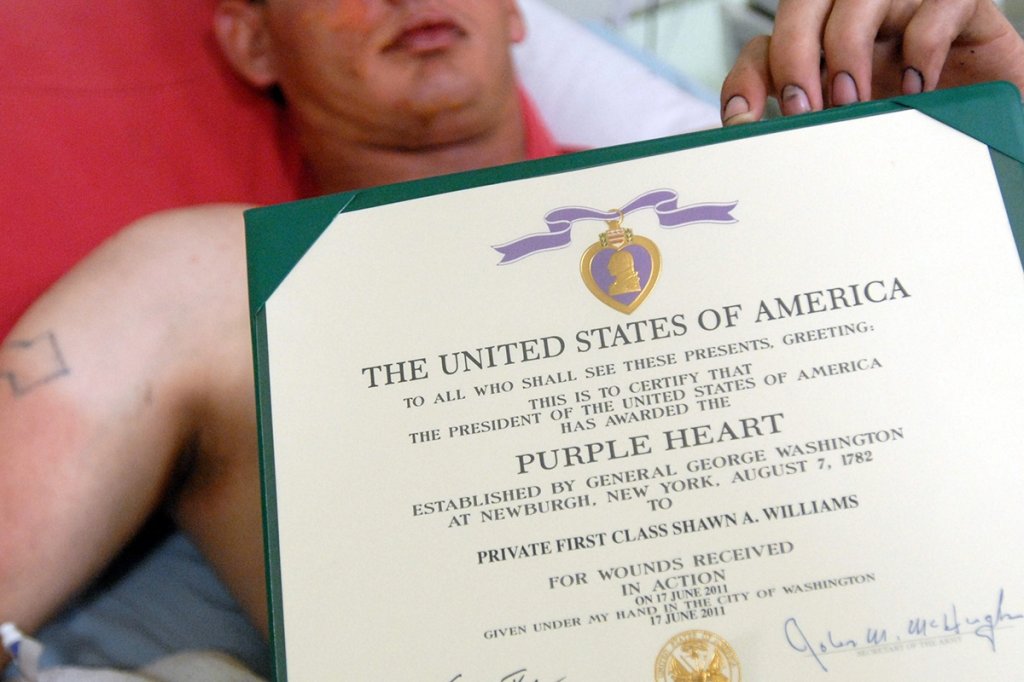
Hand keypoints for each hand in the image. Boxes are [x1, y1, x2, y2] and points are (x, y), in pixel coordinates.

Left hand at [720, 0, 1023, 124]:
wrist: (991, 114)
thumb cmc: (917, 120)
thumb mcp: (855, 130)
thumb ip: (814, 132)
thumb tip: (768, 162)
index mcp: (821, 48)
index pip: (764, 47)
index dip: (748, 80)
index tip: (743, 121)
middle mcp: (855, 18)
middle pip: (801, 8)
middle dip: (793, 59)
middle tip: (803, 109)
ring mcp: (902, 5)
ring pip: (857, 0)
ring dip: (846, 52)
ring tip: (853, 102)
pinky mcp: (956, 5)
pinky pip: (932, 7)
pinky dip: (921, 48)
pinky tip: (917, 89)